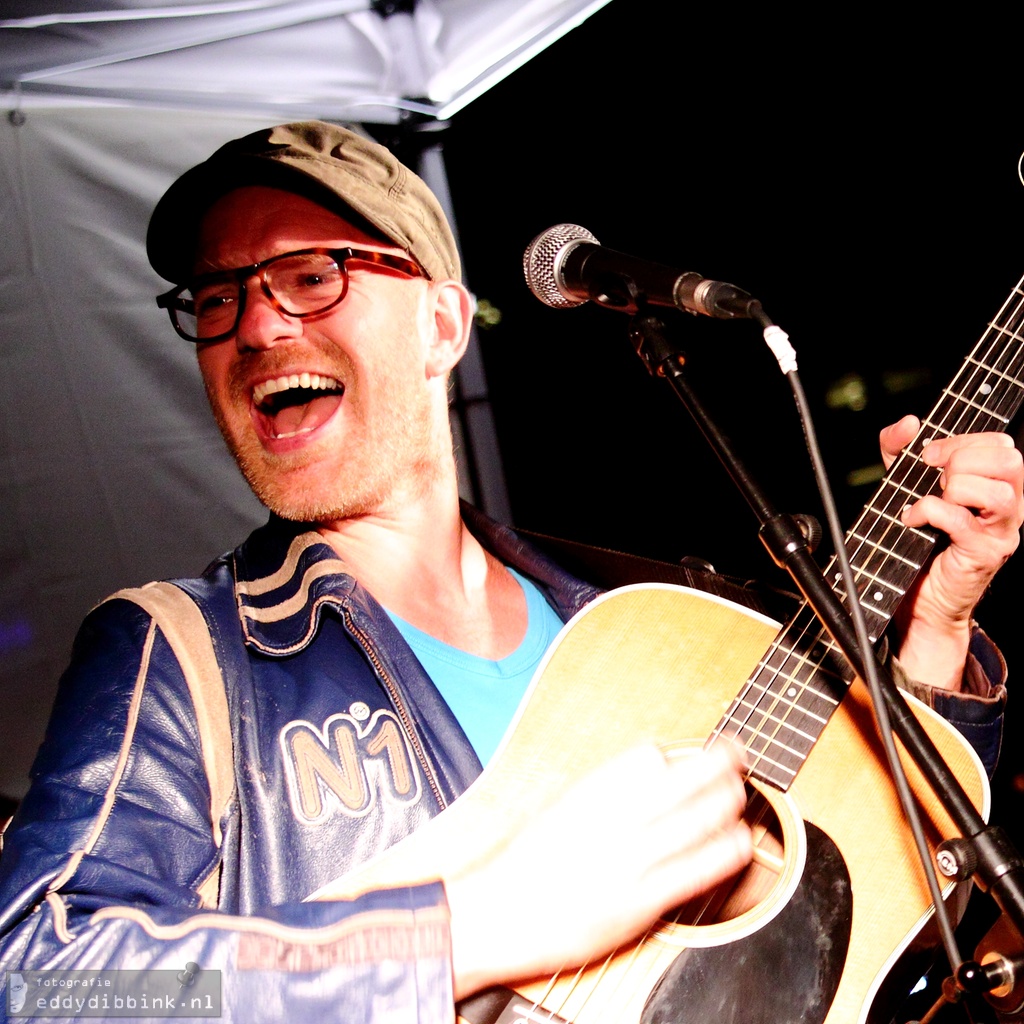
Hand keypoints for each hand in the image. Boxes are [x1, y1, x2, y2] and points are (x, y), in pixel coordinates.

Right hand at [446, 742, 750, 998]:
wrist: (493, 915)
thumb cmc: (518, 864)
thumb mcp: (553, 809)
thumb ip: (595, 793)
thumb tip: (635, 777)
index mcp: (586, 792)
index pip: (647, 757)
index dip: (673, 755)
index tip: (689, 754)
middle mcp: (612, 820)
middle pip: (682, 781)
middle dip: (717, 764)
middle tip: (738, 755)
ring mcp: (628, 860)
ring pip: (697, 821)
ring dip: (728, 802)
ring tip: (743, 793)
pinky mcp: (639, 902)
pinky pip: (695, 871)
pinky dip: (724, 853)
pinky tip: (741, 843)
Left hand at [880, 414, 1023, 689]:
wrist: (918, 598)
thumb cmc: (917, 541)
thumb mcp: (904, 485)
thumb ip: (899, 451)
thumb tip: (907, 423)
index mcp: (996, 485)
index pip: (1000, 443)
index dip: (962, 440)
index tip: (930, 455)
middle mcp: (1006, 508)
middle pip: (1009, 459)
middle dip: (962, 458)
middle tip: (932, 476)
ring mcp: (999, 532)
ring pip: (998, 490)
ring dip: (953, 487)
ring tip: (928, 500)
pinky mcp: (982, 554)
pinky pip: (960, 519)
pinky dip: (929, 511)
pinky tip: (913, 519)